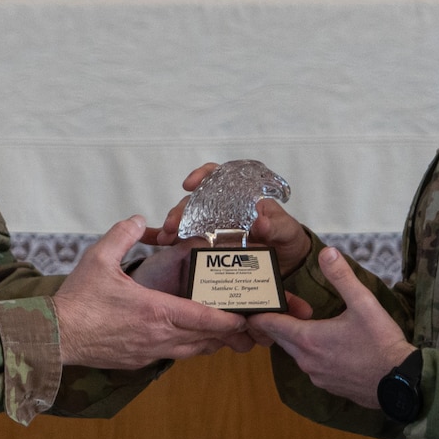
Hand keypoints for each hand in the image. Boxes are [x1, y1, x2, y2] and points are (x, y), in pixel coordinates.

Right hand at [56, 217, 253, 367]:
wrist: (54, 337)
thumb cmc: (77, 300)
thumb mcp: (98, 259)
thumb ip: (122, 234)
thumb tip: (138, 219)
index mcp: (155, 311)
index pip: (203, 319)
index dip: (228, 320)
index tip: (245, 317)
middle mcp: (157, 336)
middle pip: (204, 340)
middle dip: (226, 333)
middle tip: (243, 325)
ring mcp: (148, 352)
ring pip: (190, 352)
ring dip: (207, 343)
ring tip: (222, 333)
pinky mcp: (137, 361)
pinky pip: (170, 356)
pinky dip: (185, 348)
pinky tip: (186, 337)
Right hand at [153, 162, 313, 272]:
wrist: (289, 262)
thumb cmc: (286, 238)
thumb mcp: (285, 230)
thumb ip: (275, 225)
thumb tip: (261, 221)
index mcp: (239, 196)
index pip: (217, 176)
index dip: (202, 176)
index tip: (189, 184)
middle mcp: (222, 208)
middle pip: (196, 202)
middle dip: (180, 211)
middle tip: (171, 226)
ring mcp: (212, 226)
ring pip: (187, 220)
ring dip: (172, 227)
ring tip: (164, 239)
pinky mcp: (207, 246)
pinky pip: (183, 240)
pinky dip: (165, 238)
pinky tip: (149, 240)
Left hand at [246, 246, 412, 407]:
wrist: (401, 384)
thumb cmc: (380, 342)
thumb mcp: (364, 304)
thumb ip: (342, 277)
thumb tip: (327, 252)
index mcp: (308, 339)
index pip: (271, 325)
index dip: (258, 314)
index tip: (250, 305)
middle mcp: (306, 360)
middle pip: (280, 339)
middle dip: (276, 324)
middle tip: (274, 307)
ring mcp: (316, 375)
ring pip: (295, 353)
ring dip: (294, 339)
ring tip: (298, 323)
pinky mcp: (328, 385)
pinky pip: (310, 366)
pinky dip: (310, 353)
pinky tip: (324, 346)